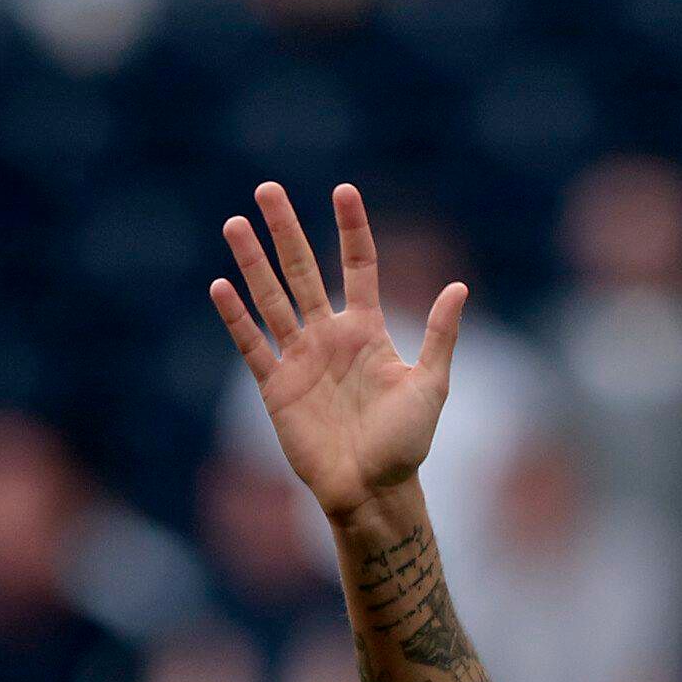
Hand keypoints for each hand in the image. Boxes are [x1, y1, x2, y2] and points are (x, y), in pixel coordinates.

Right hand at [210, 181, 467, 524]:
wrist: (371, 491)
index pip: (358, 266)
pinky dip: (236, 318)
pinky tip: (221, 286)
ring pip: (271, 299)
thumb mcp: (430, 386)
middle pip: (303, 270)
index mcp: (368, 331)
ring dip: (253, 263)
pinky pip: (252, 345)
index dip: (350, 229)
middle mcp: (330, 336)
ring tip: (235, 224)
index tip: (343, 191)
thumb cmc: (406, 444)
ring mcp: (300, 359)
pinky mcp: (276, 387)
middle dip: (286, 231)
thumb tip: (459, 287)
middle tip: (267, 189)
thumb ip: (440, 336)